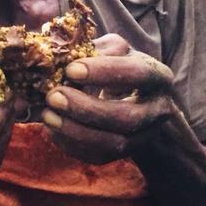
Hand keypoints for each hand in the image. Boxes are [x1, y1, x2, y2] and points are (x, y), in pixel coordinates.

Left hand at [40, 34, 178, 163]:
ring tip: (48, 114)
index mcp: (158, 76)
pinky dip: (72, 144)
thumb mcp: (111, 50)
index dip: (105, 72)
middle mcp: (158, 110)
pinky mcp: (124, 154)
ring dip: (76, 130)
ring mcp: (144, 137)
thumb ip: (93, 50)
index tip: (71, 69)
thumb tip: (62, 55)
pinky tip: (53, 129)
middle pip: (127, 117)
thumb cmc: (117, 66)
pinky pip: (99, 156)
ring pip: (114, 143)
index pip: (137, 74)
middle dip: (87, 109)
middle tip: (54, 96)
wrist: (133, 96)